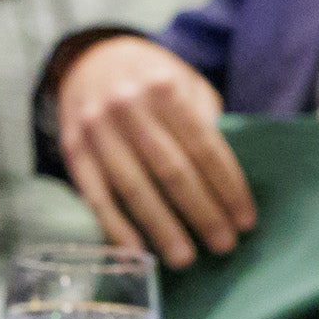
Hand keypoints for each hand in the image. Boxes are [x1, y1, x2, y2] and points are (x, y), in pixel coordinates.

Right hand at [55, 37, 255, 265]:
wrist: (88, 60)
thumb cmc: (150, 80)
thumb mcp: (185, 82)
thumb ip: (204, 121)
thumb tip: (226, 177)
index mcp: (163, 88)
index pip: (204, 145)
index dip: (228, 186)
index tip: (245, 221)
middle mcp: (127, 106)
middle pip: (171, 170)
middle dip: (201, 212)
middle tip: (223, 246)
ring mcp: (95, 129)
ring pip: (133, 187)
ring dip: (161, 228)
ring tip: (185, 259)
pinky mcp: (72, 150)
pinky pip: (96, 195)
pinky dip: (116, 227)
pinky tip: (137, 252)